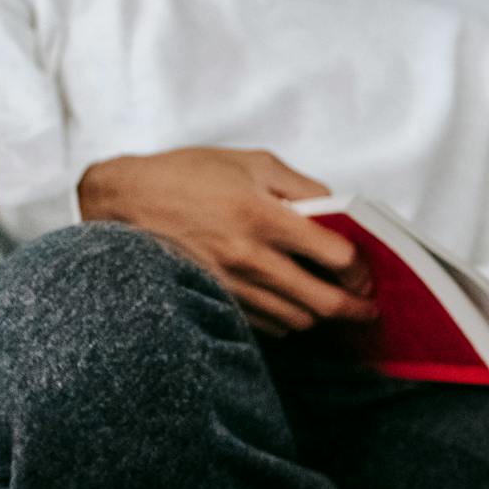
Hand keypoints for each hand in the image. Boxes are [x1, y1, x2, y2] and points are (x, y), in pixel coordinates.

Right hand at [78, 148, 375, 335]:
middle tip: (366, 304)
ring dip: (321, 314)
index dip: (361, 267)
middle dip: (354, 307)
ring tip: (331, 300)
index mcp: (264, 217)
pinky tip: (291, 301)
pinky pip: (268, 326)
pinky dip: (288, 318)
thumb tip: (341, 213)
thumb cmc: (187, 175)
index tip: (367, 269)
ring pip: (298, 320)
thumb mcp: (252, 162)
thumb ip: (304, 188)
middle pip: (324, 303)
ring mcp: (232, 286)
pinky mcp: (216, 302)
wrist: (121, 201)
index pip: (336, 257)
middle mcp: (250, 258)